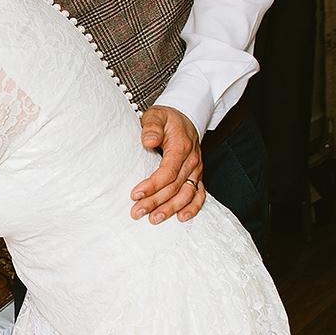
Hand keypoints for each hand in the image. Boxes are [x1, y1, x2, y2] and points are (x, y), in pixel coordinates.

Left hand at [131, 107, 204, 224]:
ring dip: (171, 209)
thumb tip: (149, 141)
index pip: (167, 171)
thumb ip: (152, 126)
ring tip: (154, 219)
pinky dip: (193, 207)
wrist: (186, 118)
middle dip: (155, 201)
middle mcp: (192, 161)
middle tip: (137, 212)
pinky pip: (199, 194)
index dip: (152, 185)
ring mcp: (196, 170)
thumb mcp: (156, 115)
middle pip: (174, 187)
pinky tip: (181, 218)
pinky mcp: (197, 176)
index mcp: (181, 147)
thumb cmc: (167, 119)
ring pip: (186, 194)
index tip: (135, 194)